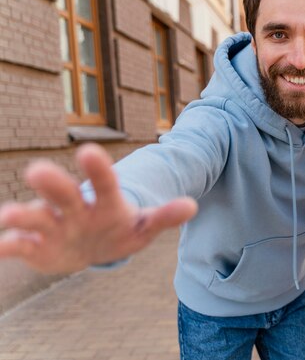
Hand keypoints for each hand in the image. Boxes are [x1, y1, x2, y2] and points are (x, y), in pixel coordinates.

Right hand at [0, 143, 197, 273]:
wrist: (94, 247)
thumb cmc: (121, 230)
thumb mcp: (145, 226)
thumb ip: (164, 216)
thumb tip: (192, 206)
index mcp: (105, 202)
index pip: (104, 183)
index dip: (98, 169)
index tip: (89, 150)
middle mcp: (75, 208)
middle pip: (64, 193)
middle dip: (52, 184)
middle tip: (37, 171)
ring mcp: (53, 226)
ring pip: (35, 217)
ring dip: (22, 215)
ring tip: (9, 215)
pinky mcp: (35, 247)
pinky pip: (18, 246)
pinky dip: (8, 245)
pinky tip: (0, 246)